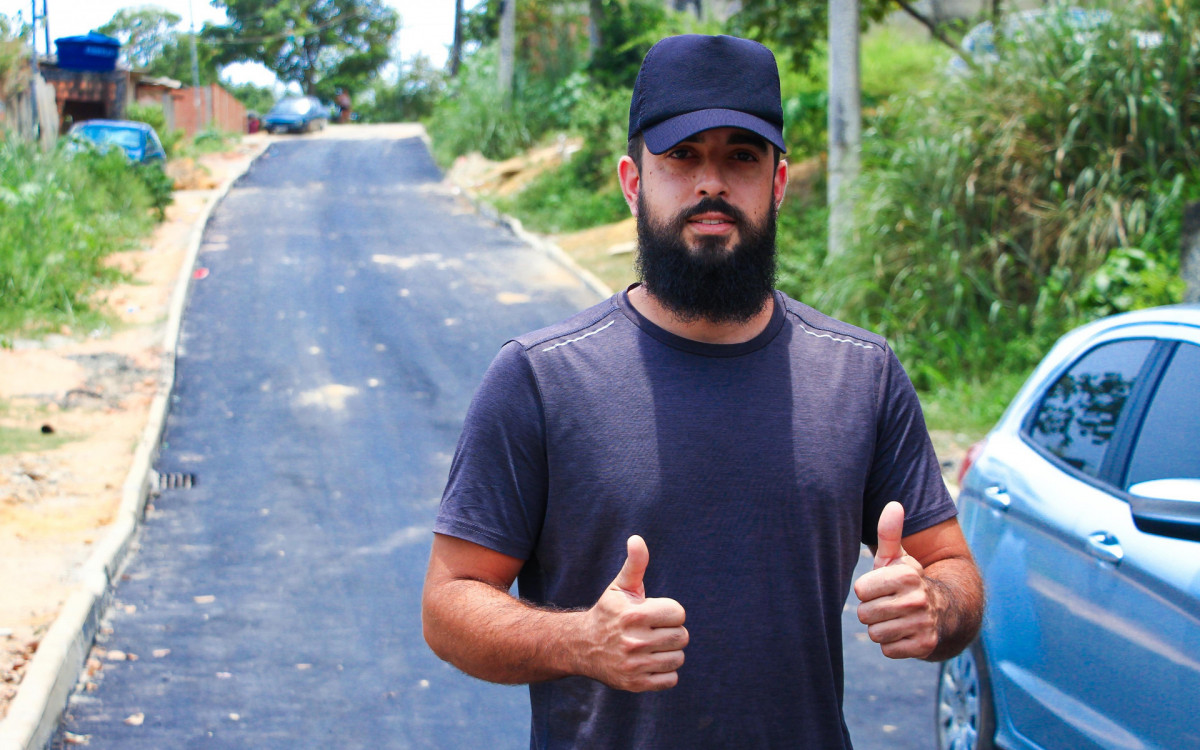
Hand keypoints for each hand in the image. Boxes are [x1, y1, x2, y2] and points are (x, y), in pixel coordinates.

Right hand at [582, 535, 687, 691]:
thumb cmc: (608, 612)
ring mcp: (634, 665)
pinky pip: (671, 679)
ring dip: (669, 652)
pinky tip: (650, 662)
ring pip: (678, 658)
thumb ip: (635, 564)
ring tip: (652, 646)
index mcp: (634, 615)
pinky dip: (665, 672)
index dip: (669, 612)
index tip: (654, 613)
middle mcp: (634, 641)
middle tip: (654, 630)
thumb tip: (637, 539)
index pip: (678, 614)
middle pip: (682, 637)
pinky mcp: (635, 684)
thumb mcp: (620, 587)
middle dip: (671, 631)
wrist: (582, 646)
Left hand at [854, 502, 939, 658]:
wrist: (946, 612)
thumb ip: (889, 533)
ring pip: (875, 634)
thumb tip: (893, 504)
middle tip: (889, 605)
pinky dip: (893, 645)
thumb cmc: (908, 582)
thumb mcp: (898, 558)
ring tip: (897, 618)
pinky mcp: (925, 646)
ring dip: (882, 628)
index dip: (868, 590)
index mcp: (906, 574)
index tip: (883, 588)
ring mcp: (923, 624)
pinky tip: (905, 633)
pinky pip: (888, 650)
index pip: (860, 590)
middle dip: (873, 611)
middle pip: (865, 614)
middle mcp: (917, 599)